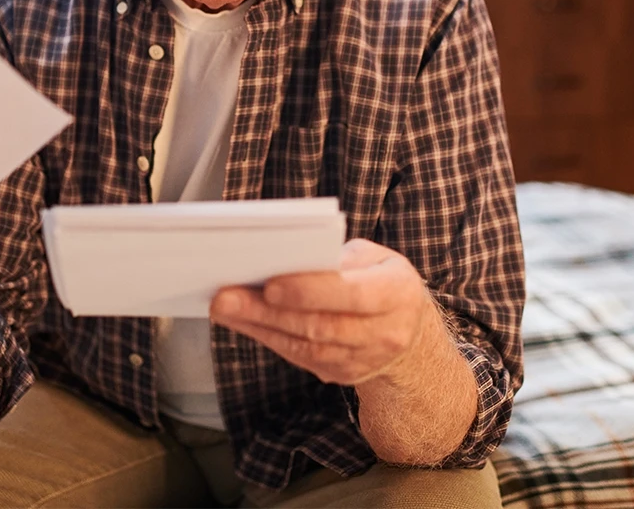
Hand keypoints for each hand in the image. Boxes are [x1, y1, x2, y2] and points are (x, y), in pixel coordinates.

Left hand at [209, 238, 444, 385]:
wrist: (408, 331)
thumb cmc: (381, 281)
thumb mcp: (373, 259)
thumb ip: (337, 260)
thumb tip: (284, 261)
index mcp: (398, 294)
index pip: (352, 295)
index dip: (310, 291)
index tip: (270, 285)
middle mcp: (385, 333)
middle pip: (320, 326)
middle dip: (268, 311)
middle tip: (226, 297)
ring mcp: (364, 360)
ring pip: (305, 347)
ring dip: (259, 326)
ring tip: (224, 308)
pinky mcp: (342, 374)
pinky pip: (300, 357)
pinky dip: (268, 337)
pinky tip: (242, 321)